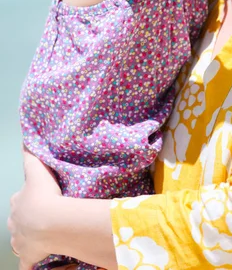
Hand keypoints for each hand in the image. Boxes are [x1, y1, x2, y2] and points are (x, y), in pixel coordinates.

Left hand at [8, 148, 61, 269]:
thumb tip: (25, 140)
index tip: (40, 197)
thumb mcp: (38, 170)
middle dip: (28, 218)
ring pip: (20, 238)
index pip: (20, 198)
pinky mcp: (28, 254)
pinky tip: (31, 263)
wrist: (49, 221)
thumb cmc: (44, 195)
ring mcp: (20, 239)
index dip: (28, 198)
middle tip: (44, 215)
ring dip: (28, 237)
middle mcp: (15, 221)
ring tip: (42, 234)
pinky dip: (28, 262)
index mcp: (17, 201)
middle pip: (19, 218)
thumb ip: (31, 156)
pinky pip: (26, 261)